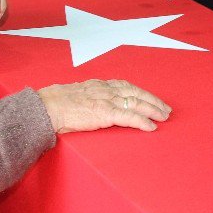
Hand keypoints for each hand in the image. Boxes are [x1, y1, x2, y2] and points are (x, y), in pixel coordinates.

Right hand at [38, 79, 171, 132]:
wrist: (47, 106)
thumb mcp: (76, 93)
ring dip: (153, 110)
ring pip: (136, 102)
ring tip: (164, 117)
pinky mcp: (105, 113)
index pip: (126, 86)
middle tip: (165, 109)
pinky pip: (129, 117)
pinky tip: (151, 127)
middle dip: (152, 100)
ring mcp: (106, 100)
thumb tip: (92, 104)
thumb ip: (89, 97)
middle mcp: (106, 89)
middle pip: (136, 92)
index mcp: (99, 84)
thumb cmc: (56, 102)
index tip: (151, 98)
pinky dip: (142, 122)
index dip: (141, 92)